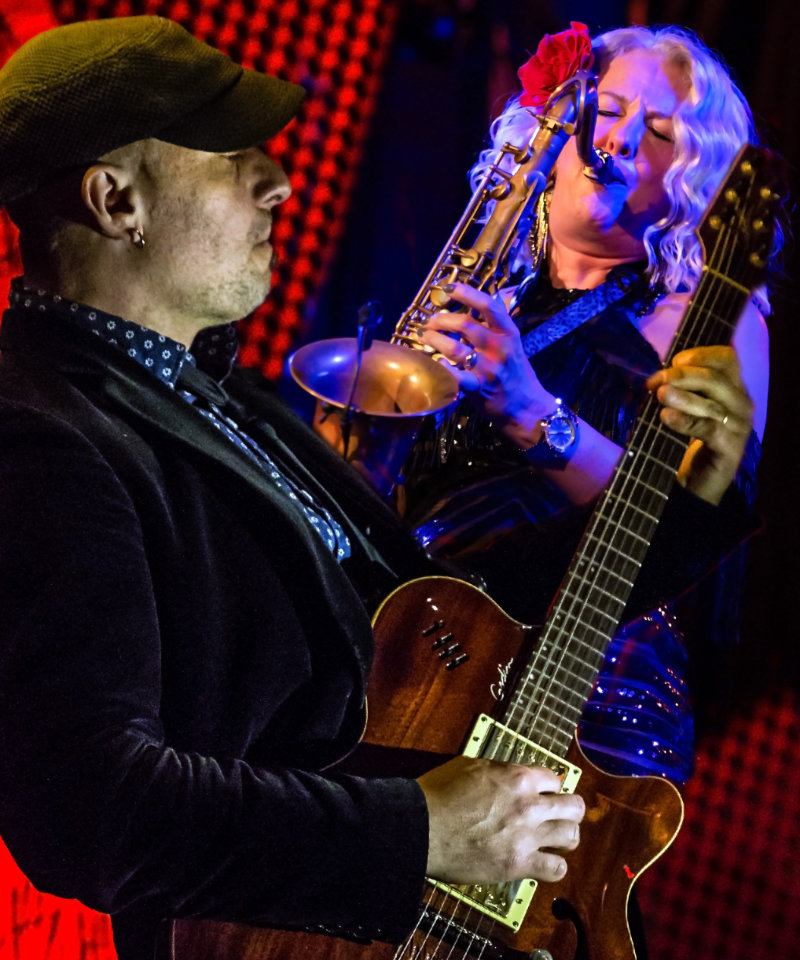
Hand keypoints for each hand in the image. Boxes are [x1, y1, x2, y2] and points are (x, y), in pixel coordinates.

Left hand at [416, 282, 551, 445]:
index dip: (465, 293)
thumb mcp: (512, 344)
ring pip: (454, 347)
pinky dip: (440, 367)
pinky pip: (454, 375)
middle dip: (440, 320)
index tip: (448, 288)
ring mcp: (488, 367)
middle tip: (428, 322)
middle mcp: (499, 347)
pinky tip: (433, 363)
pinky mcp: (478, 387)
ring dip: (433, 340)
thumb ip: (495, 326)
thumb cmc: (516, 372)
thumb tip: (479, 301)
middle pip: (464, 324)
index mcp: (508, 332)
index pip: (487, 305)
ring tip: (423, 337)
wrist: (526, 407)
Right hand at [418, 755, 584, 884]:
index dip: (548, 787)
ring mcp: (527, 837)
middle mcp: (529, 805)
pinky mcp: (519, 865)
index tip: (543, 793)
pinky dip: (554, 867)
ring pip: (571, 836)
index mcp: (517, 777)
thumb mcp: (469, 766)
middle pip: (574, 806)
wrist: (421, 828)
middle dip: (569, 809)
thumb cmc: (438, 794)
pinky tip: (544, 863)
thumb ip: (498, 770)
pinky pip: (556, 869)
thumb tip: (507, 776)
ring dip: (566, 836)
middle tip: (560, 814)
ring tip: (557, 839)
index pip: (554, 778)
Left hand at [646, 345, 753, 503]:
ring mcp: (739, 426)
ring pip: (712, 404)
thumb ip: (681, 388)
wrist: (698, 482)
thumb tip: (657, 375)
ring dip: (683, 397)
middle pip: (717, 379)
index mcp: (733, 388)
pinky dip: (685, 421)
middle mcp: (741, 403)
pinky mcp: (730, 448)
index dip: (702, 354)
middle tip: (657, 380)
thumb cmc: (691, 438)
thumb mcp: (688, 407)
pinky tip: (666, 417)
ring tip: (660, 395)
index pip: (728, 359)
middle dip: (684, 376)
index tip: (674, 360)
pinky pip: (708, 429)